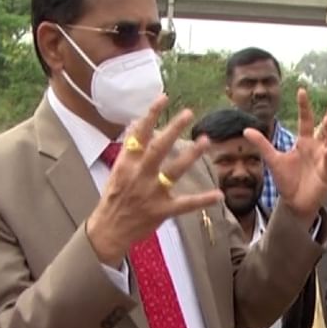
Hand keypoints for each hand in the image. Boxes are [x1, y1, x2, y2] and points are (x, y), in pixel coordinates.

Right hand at [87, 96, 222, 265]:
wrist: (108, 230)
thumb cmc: (114, 197)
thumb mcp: (117, 171)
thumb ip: (130, 150)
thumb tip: (136, 124)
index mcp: (126, 164)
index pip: (138, 134)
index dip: (151, 115)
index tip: (164, 98)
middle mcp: (138, 175)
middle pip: (158, 148)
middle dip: (173, 129)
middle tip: (189, 113)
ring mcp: (151, 193)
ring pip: (174, 171)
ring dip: (191, 155)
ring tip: (206, 141)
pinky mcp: (162, 210)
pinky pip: (186, 204)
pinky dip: (202, 200)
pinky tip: (218, 195)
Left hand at [244, 88, 326, 222]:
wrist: (294, 203)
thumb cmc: (287, 180)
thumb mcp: (273, 160)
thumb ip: (262, 144)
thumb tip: (246, 129)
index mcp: (304, 142)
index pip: (305, 120)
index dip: (304, 107)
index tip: (301, 91)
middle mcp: (317, 148)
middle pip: (326, 128)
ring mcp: (324, 160)